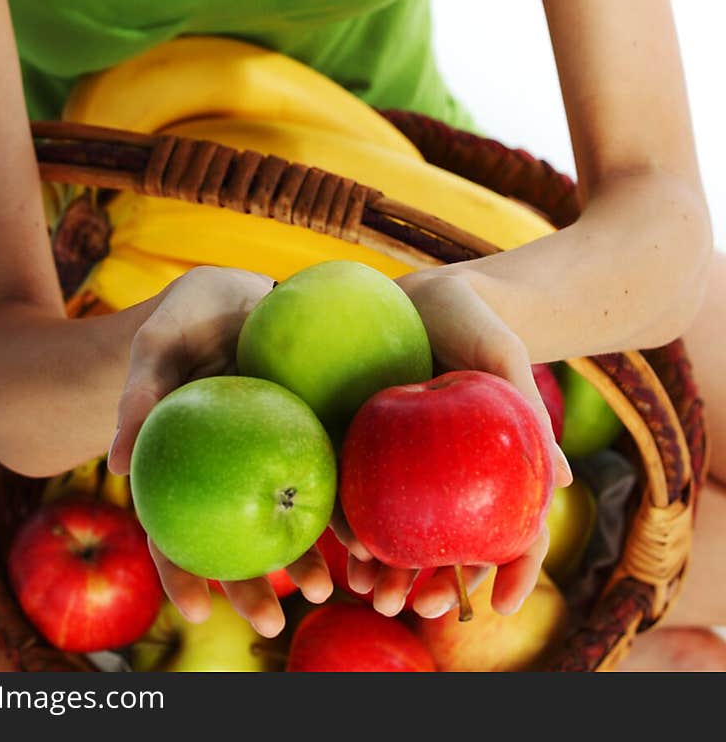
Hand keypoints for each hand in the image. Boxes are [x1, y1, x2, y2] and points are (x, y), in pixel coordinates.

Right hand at [105, 264, 333, 636]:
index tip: (196, 611)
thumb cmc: (185, 316)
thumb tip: (115, 464)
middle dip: (251, 589)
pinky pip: (329, 477)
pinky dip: (345, 506)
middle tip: (272, 623)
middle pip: (234, 543)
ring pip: (287, 521)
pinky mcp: (315, 435)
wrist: (242, 289)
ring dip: (308, 560)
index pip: (172, 532)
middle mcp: (228, 473)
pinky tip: (367, 532)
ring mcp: (272, 459)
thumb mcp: (156, 343)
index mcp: (181, 465)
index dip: (180, 574)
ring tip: (333, 588)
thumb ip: (138, 395)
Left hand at [331, 266, 571, 620]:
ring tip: (368, 592)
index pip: (514, 530)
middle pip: (450, 546)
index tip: (506, 606)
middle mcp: (451, 476)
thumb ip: (528, 408)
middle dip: (435, 588)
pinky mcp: (362, 445)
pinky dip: (348, 525)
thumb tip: (563, 481)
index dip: (515, 571)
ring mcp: (405, 467)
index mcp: (495, 467)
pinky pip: (355, 493)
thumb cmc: (477, 323)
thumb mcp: (503, 355)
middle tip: (418, 608)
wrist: (425, 292)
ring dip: (388, 571)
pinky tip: (337, 544)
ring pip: (401, 533)